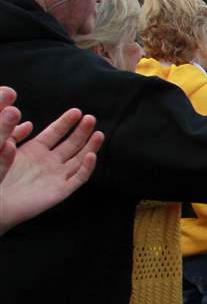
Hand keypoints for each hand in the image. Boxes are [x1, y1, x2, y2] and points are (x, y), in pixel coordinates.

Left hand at [0, 102, 103, 234]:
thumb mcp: (3, 149)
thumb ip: (14, 135)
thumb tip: (29, 123)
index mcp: (35, 151)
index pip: (55, 133)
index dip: (66, 122)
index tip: (77, 111)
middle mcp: (49, 162)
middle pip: (71, 144)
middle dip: (82, 131)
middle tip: (91, 119)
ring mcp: (56, 176)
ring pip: (79, 160)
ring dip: (90, 147)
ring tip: (99, 134)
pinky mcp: (60, 191)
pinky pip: (78, 179)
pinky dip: (86, 168)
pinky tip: (91, 156)